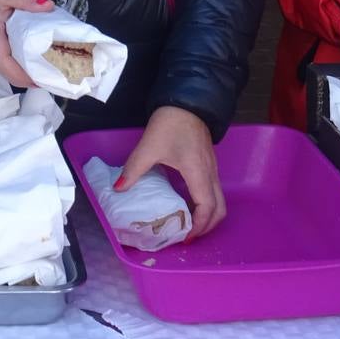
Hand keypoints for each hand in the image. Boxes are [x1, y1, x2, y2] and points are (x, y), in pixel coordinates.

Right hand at [0, 0, 50, 88]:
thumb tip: (47, 6)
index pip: (7, 65)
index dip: (26, 76)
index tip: (46, 78)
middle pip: (10, 73)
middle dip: (32, 77)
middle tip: (57, 73)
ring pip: (9, 71)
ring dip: (28, 73)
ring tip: (50, 68)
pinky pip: (7, 65)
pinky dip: (21, 66)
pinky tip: (36, 61)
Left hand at [117, 107, 224, 238]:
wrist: (186, 101)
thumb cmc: (171, 124)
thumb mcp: (148, 147)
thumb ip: (134, 169)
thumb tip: (119, 189)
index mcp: (198, 173)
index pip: (207, 207)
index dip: (199, 226)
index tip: (185, 237)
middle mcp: (210, 173)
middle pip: (220, 209)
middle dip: (207, 227)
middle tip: (188, 235)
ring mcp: (212, 168)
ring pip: (219, 199)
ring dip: (207, 215)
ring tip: (188, 223)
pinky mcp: (209, 163)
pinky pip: (213, 190)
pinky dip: (206, 203)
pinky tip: (187, 203)